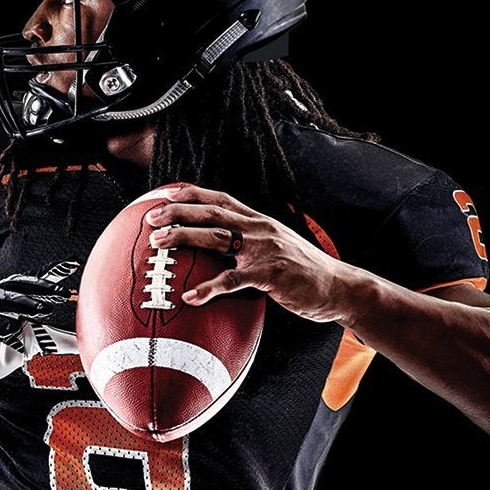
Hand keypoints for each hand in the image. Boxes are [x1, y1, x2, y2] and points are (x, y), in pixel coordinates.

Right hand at [0, 260, 79, 400]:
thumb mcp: (25, 345)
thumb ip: (51, 340)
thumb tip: (85, 342)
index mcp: (5, 300)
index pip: (30, 282)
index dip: (51, 272)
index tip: (73, 263)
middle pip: (17, 286)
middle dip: (41, 287)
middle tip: (64, 294)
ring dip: (22, 302)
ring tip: (44, 309)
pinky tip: (13, 328)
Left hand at [142, 184, 358, 323]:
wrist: (338, 287)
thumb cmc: (302, 272)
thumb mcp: (275, 248)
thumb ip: (249, 244)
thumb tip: (219, 251)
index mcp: (259, 222)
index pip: (221, 201)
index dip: (192, 195)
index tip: (166, 193)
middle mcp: (260, 230)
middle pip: (212, 214)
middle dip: (178, 212)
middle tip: (150, 217)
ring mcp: (265, 250)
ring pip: (217, 238)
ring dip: (184, 238)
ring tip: (158, 243)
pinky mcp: (270, 274)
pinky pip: (233, 281)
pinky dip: (209, 288)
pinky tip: (191, 296)